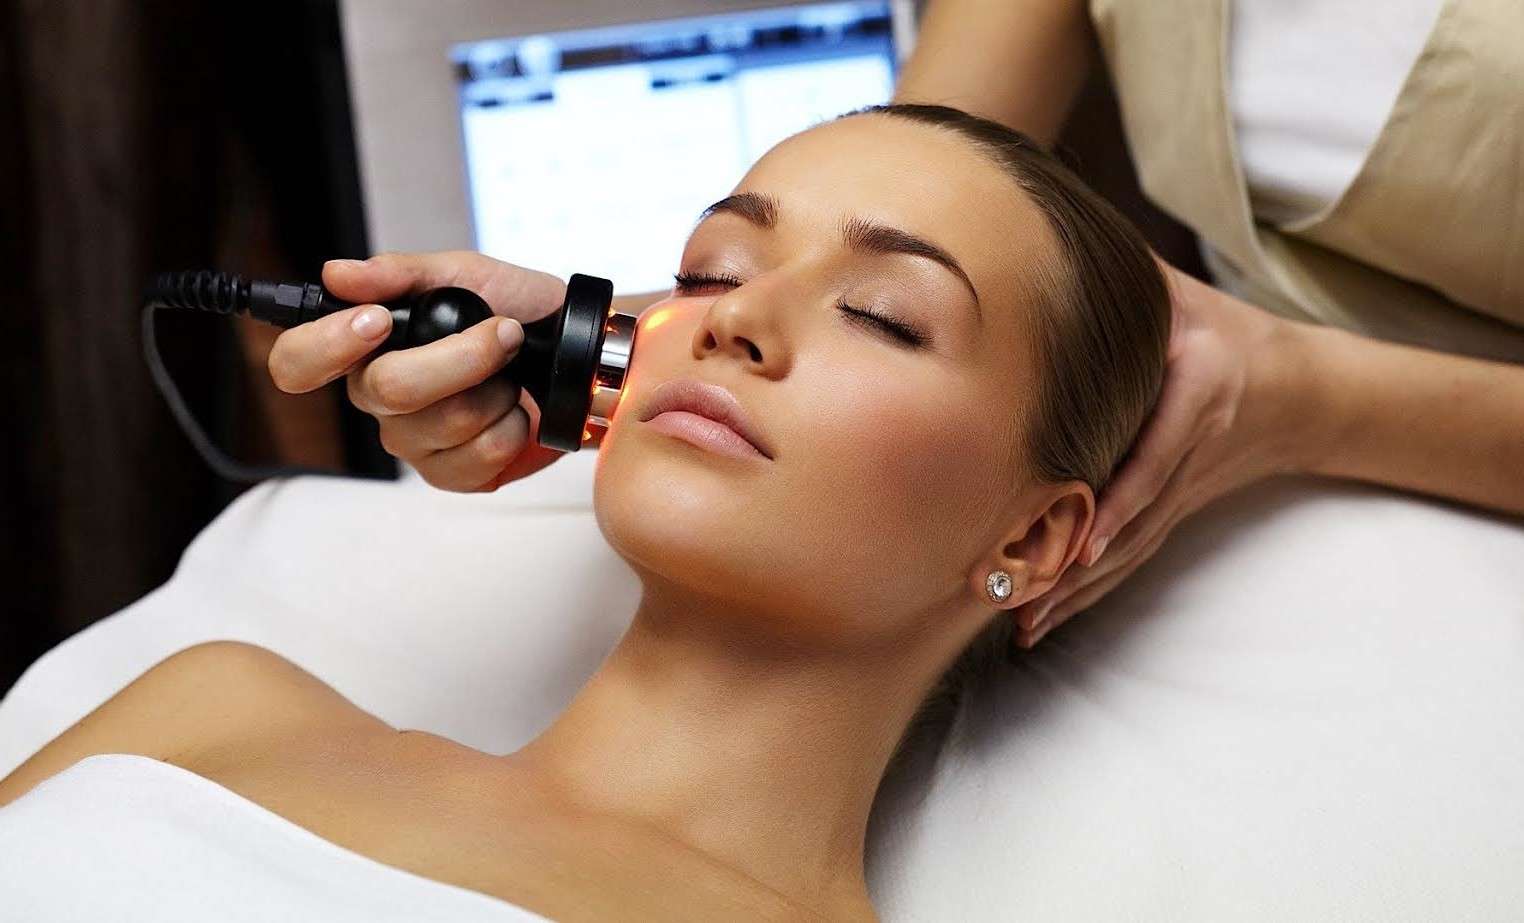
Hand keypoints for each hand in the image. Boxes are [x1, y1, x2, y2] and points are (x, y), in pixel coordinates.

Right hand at [267, 251, 568, 490]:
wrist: (577, 351)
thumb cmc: (517, 311)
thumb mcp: (463, 273)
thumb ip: (400, 273)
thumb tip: (338, 274)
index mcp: (365, 349)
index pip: (298, 363)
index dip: (325, 347)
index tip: (376, 321)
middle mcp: (379, 400)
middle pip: (387, 392)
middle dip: (460, 357)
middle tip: (503, 333)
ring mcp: (415, 442)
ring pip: (442, 424)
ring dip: (496, 390)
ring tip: (511, 374)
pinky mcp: (455, 476)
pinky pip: (475, 460)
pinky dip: (510, 427)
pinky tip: (516, 412)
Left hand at [1013, 262, 1314, 646]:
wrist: (1296, 388)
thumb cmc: (1223, 331)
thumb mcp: (1182, 296)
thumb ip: (1125, 281)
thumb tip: (1044, 249)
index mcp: (1198, 395)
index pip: (1157, 456)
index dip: (1122, 502)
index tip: (1084, 540)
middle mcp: (1189, 454)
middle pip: (1133, 521)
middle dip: (1076, 565)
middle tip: (1019, 595)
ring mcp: (1181, 493)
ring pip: (1127, 550)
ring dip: (1075, 591)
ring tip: (1024, 623)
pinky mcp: (1171, 512)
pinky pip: (1128, 557)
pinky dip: (1087, 591)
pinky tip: (1045, 620)